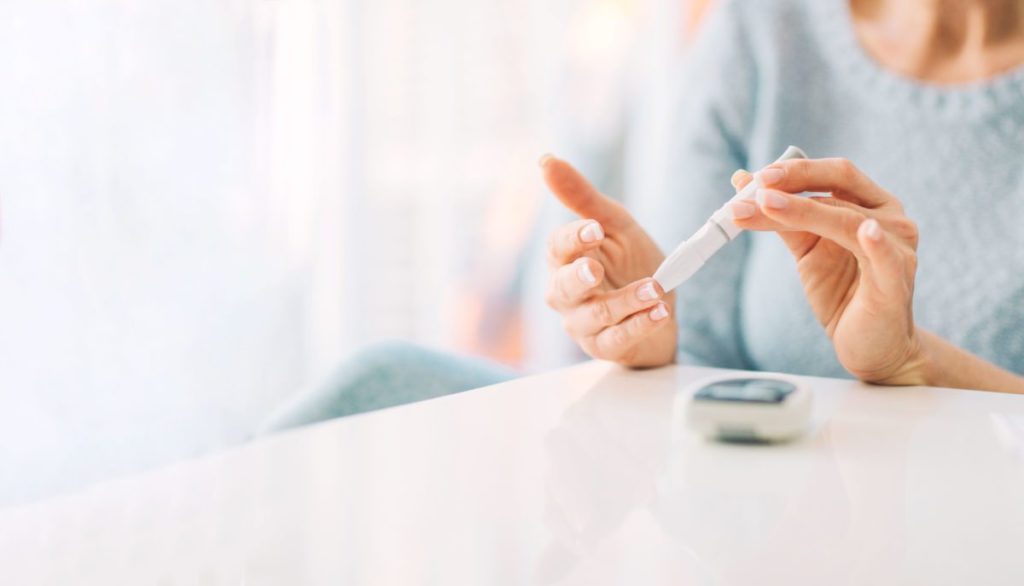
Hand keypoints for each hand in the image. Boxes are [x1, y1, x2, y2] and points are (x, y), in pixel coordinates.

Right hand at [541, 155, 676, 367]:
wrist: (660, 305)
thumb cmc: (630, 263)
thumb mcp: (614, 224)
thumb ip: (583, 197)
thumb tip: (546, 160)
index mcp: (564, 260)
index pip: (557, 248)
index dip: (573, 239)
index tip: (595, 228)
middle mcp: (566, 294)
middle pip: (562, 288)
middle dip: (579, 278)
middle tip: (596, 269)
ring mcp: (583, 323)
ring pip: (595, 315)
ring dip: (625, 301)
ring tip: (655, 289)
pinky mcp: (605, 347)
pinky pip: (617, 339)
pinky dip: (639, 326)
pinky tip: (659, 312)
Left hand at [730, 158, 925, 383]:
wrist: (870, 346)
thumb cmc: (842, 292)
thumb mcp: (807, 250)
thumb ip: (781, 218)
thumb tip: (743, 184)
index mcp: (872, 205)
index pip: (835, 173)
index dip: (797, 169)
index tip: (757, 176)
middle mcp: (891, 219)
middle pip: (840, 188)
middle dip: (795, 183)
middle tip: (757, 186)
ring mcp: (898, 248)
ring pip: (848, 221)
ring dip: (803, 211)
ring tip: (765, 205)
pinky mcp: (896, 282)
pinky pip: (885, 258)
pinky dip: (875, 243)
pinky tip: (865, 232)